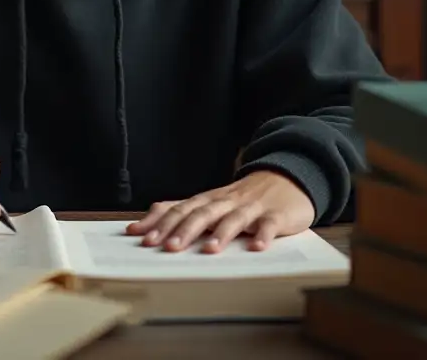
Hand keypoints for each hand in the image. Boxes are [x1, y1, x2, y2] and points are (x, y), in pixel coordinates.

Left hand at [125, 171, 315, 252]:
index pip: (180, 208)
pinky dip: (264, 235)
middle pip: (202, 213)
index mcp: (208, 200)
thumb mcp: (212, 203)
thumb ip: (183, 213)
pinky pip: (270, 225)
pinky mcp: (276, 215)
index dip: (160, 222)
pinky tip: (257, 247)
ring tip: (209, 250)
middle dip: (184, 229)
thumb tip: (142, 227)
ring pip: (234, 218)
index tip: (140, 236)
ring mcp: (252, 207)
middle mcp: (226, 201)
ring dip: (221, 233)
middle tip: (168, 247)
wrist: (286, 177)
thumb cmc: (243, 197)